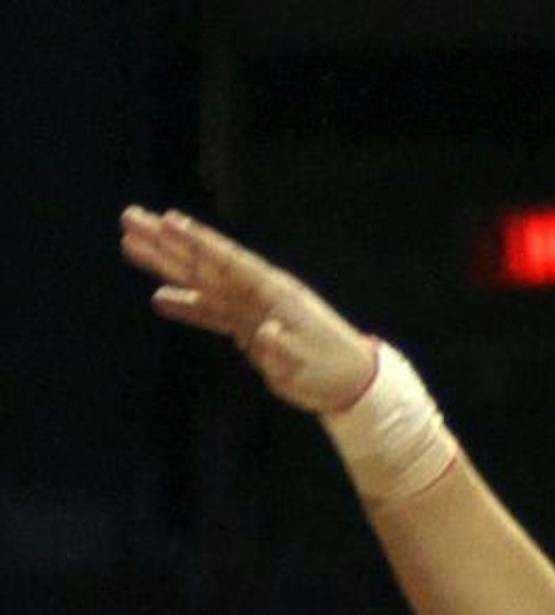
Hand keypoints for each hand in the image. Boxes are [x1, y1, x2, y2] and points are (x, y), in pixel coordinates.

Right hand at [119, 205, 374, 411]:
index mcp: (274, 294)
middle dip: (167, 242)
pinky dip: (187, 306)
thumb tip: (263, 335)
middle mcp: (258, 294)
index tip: (166, 220)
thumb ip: (281, 350)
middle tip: (130, 218)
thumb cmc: (332, 372)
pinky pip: (212, 313)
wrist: (351, 384)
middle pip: (205, 263)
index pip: (228, 262)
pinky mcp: (249, 328)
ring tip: (130, 245)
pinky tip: (159, 299)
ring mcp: (251, 309)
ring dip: (167, 266)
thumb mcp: (307, 365)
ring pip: (201, 283)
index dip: (197, 242)